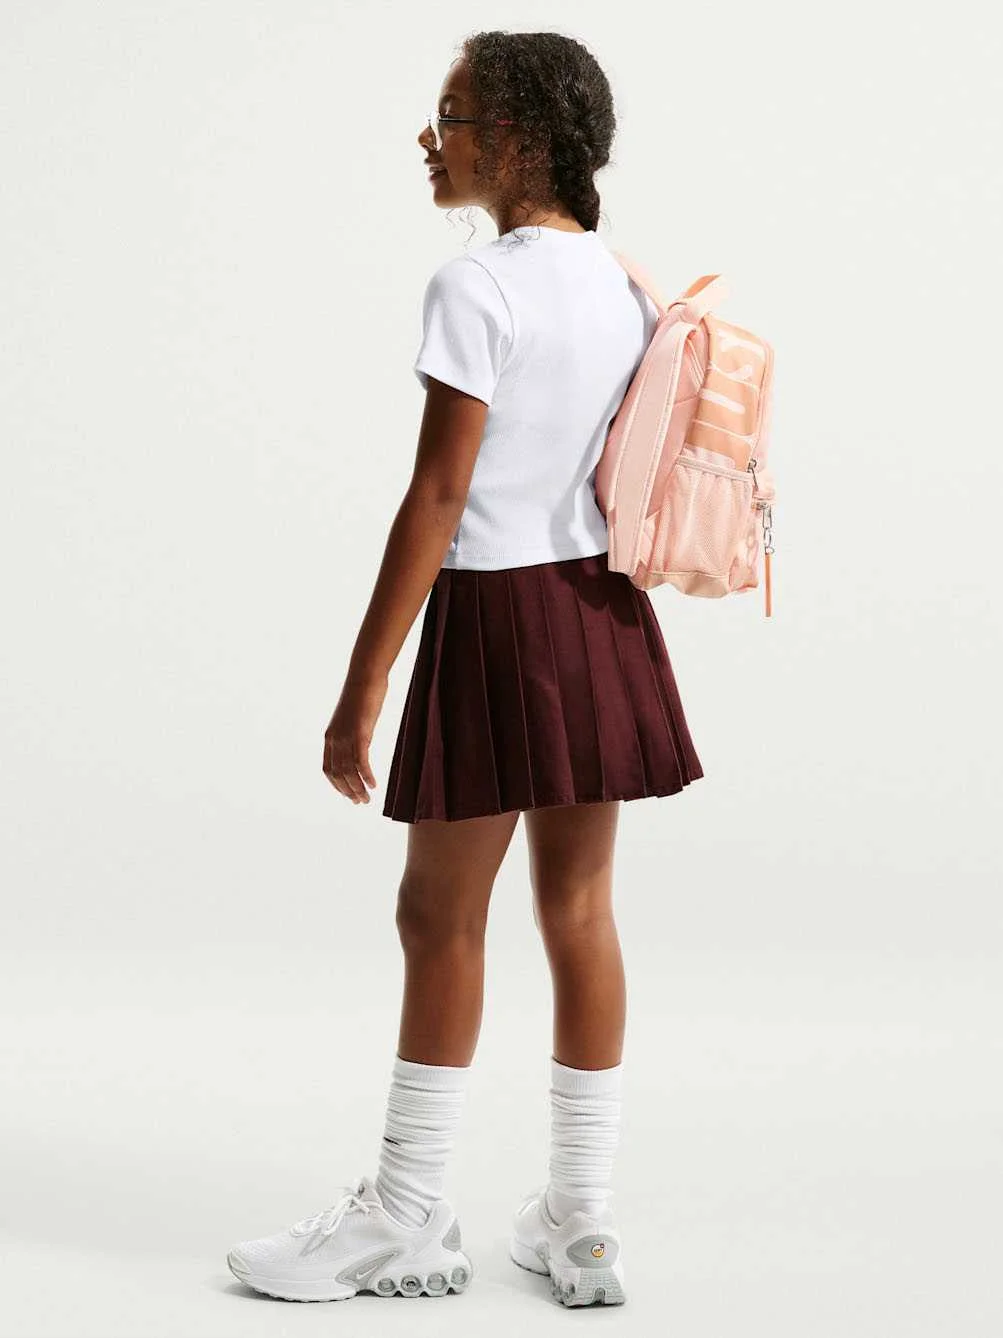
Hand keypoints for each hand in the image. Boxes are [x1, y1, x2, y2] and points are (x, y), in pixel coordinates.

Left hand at [322, 670, 386, 806]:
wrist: (365, 676)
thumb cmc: (362, 694)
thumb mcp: (353, 719)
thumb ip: (353, 734)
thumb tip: (360, 744)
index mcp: (329, 737)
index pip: (328, 769)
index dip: (337, 785)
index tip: (348, 795)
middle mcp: (334, 739)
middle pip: (338, 774)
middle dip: (348, 791)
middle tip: (360, 802)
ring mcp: (345, 736)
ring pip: (349, 771)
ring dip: (357, 788)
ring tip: (367, 799)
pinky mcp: (359, 733)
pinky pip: (361, 761)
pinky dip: (366, 776)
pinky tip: (374, 784)